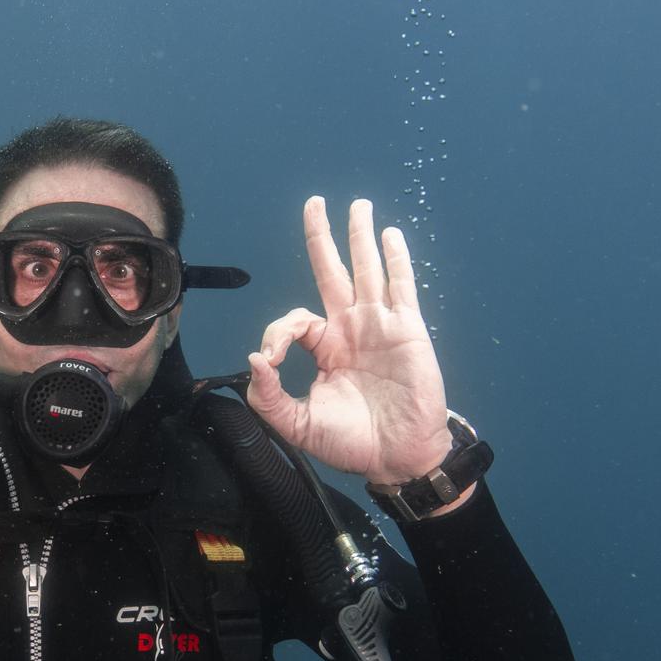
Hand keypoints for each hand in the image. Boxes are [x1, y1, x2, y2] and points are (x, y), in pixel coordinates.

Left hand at [246, 196, 454, 484]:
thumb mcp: (297, 424)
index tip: (270, 360)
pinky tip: (389, 234)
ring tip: (358, 205)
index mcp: (326, 348)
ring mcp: (380, 326)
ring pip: (367, 270)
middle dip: (322, 237)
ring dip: (361, 236)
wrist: (396, 457)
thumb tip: (253, 359)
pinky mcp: (407, 330)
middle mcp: (351, 329)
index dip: (277, 332)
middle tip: (314, 203)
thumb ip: (268, 397)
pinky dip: (396, 259)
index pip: (296, 319)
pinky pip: (401, 287)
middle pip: (333, 272)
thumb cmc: (351, 443)